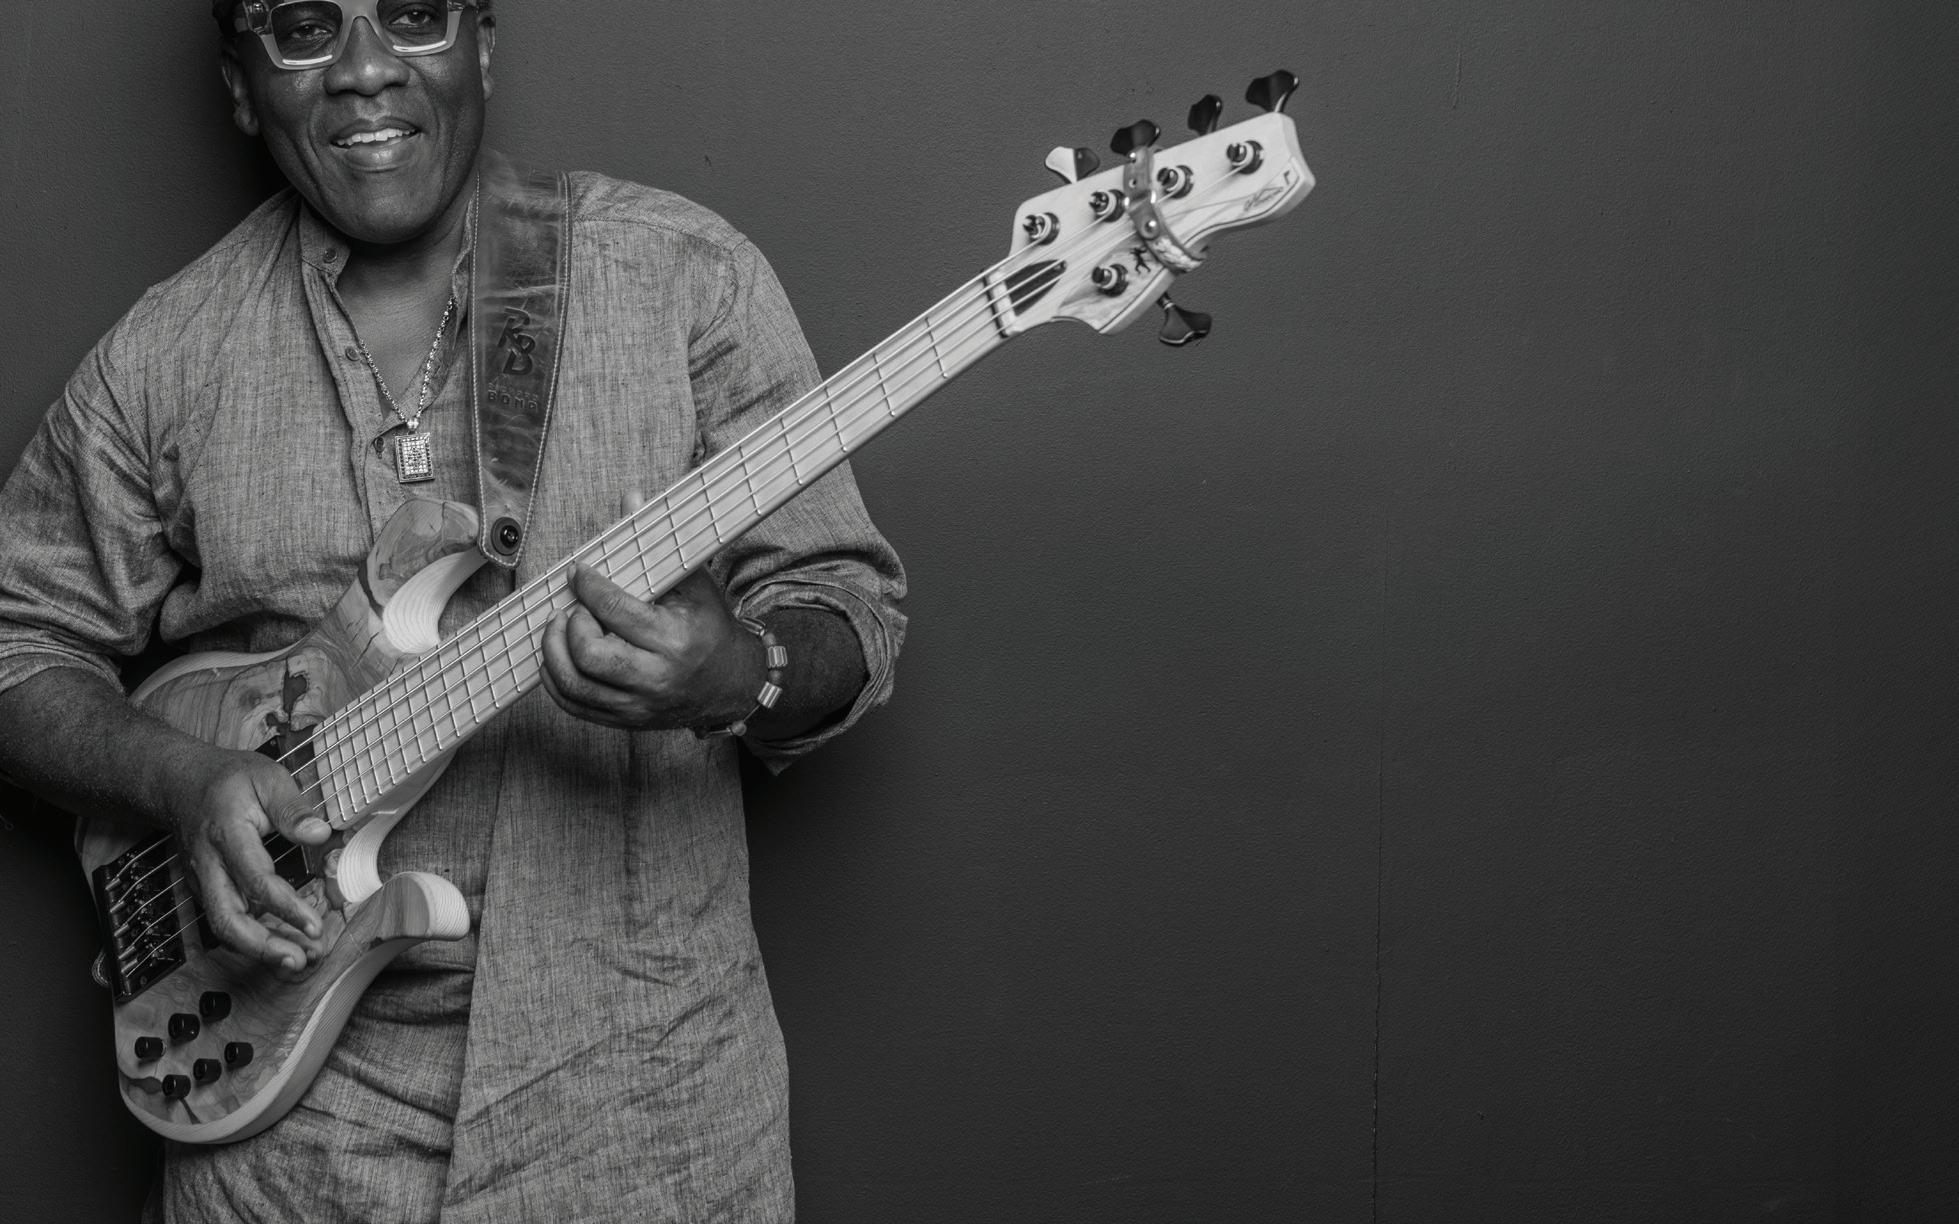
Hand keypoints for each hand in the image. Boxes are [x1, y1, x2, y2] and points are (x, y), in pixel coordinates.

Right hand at [160, 747, 332, 972]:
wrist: (178, 782)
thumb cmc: (226, 779)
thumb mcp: (266, 778)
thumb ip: (292, 808)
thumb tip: (319, 834)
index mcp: (227, 836)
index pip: (256, 880)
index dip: (286, 908)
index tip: (313, 925)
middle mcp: (209, 865)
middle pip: (227, 919)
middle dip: (262, 947)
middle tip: (298, 959)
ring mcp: (203, 879)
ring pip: (223, 926)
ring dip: (259, 948)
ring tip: (295, 959)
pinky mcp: (205, 887)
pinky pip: (226, 917)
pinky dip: (252, 935)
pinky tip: (282, 941)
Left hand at [540, 494, 763, 730]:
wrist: (732, 682)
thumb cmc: (710, 627)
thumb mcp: (693, 582)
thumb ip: (657, 542)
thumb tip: (631, 499)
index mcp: (674, 639)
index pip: (615, 609)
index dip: (588, 586)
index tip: (579, 571)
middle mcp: (655, 676)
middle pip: (589, 654)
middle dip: (570, 625)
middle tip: (573, 608)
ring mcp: (638, 704)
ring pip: (575, 685)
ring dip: (553, 652)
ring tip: (558, 628)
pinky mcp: (626, 719)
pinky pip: (575, 706)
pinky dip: (555, 681)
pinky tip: (557, 657)